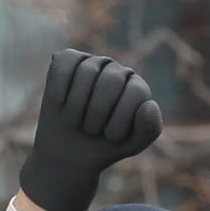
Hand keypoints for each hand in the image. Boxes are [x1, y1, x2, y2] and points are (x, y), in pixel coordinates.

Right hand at [19, 49, 162, 210]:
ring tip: (76, 121)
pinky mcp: (67, 59)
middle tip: (91, 130)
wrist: (70, 151)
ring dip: (77, 106)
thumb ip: (149, 128)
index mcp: (138, 89)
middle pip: (111, 80)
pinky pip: (63, 67)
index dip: (119, 120)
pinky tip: (60, 104)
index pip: (135, 92)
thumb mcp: (132, 144)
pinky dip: (59, 90)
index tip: (110, 137)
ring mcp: (92, 62)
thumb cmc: (105, 145)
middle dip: (98, 113)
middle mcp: (117, 70)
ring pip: (86, 72)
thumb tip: (150, 104)